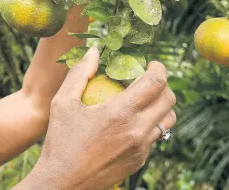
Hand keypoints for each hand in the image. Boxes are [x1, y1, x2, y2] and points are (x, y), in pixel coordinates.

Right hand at [14, 47, 176, 189]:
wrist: (63, 182)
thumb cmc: (60, 140)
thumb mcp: (63, 103)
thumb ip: (80, 74)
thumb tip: (94, 52)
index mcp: (120, 112)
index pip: (156, 82)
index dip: (159, 68)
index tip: (152, 64)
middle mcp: (137, 130)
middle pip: (169, 100)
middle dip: (163, 85)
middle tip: (148, 80)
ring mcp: (142, 148)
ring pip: (168, 121)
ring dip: (161, 106)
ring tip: (143, 101)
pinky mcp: (139, 161)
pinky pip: (154, 138)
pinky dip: (149, 125)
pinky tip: (130, 123)